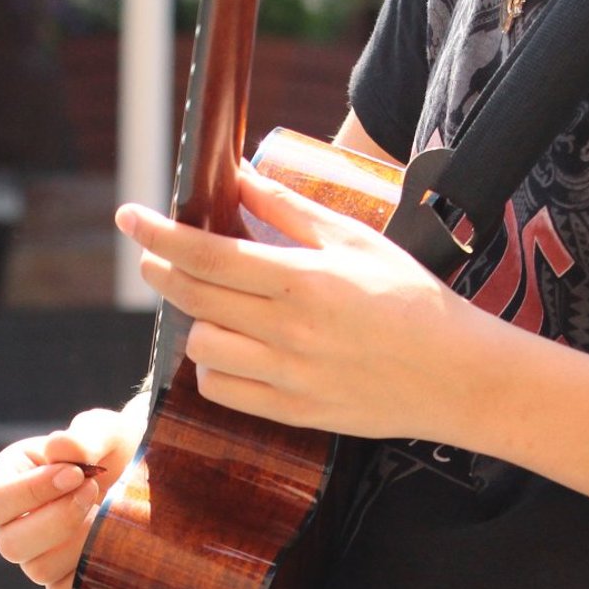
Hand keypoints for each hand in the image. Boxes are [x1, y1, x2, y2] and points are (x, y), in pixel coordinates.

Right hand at [0, 405, 143, 588]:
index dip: (31, 492)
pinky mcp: (63, 582)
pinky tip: (109, 546)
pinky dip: (86, 576)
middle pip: (10, 544)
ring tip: (106, 516)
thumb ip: (85, 435)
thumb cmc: (114, 449)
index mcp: (8, 481)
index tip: (76, 474)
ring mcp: (37, 557)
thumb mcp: (105, 431)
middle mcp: (14, 524)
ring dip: (78, 543)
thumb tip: (59, 449)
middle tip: (94, 493)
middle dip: (58, 520)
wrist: (145, 476)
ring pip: (38, 569)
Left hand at [118, 164, 480, 441]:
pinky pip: (224, 392)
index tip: (130, 217)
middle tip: (155, 256)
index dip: (160, 235)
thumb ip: (288, 209)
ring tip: (214, 305)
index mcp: (304, 280)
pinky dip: (215, 367)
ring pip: (202, 348)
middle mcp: (289, 331)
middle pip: (195, 298)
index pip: (208, 254)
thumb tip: (238, 175)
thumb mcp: (354, 240)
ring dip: (196, 322)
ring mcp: (289, 377)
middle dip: (163, 271)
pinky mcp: (294, 413)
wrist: (458, 374)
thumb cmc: (412, 298)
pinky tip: (232, 348)